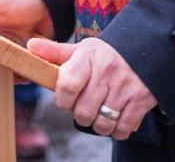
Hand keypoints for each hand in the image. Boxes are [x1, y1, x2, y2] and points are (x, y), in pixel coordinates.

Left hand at [28, 37, 157, 140]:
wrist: (144, 49)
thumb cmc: (106, 55)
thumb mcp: (82, 50)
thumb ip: (55, 52)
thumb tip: (30, 45)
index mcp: (88, 58)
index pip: (67, 86)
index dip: (63, 100)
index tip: (67, 99)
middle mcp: (107, 72)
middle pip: (83, 112)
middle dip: (81, 114)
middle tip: (87, 105)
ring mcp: (125, 87)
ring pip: (102, 124)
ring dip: (99, 124)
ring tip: (101, 112)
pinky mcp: (141, 100)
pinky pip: (123, 128)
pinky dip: (117, 130)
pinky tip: (116, 118)